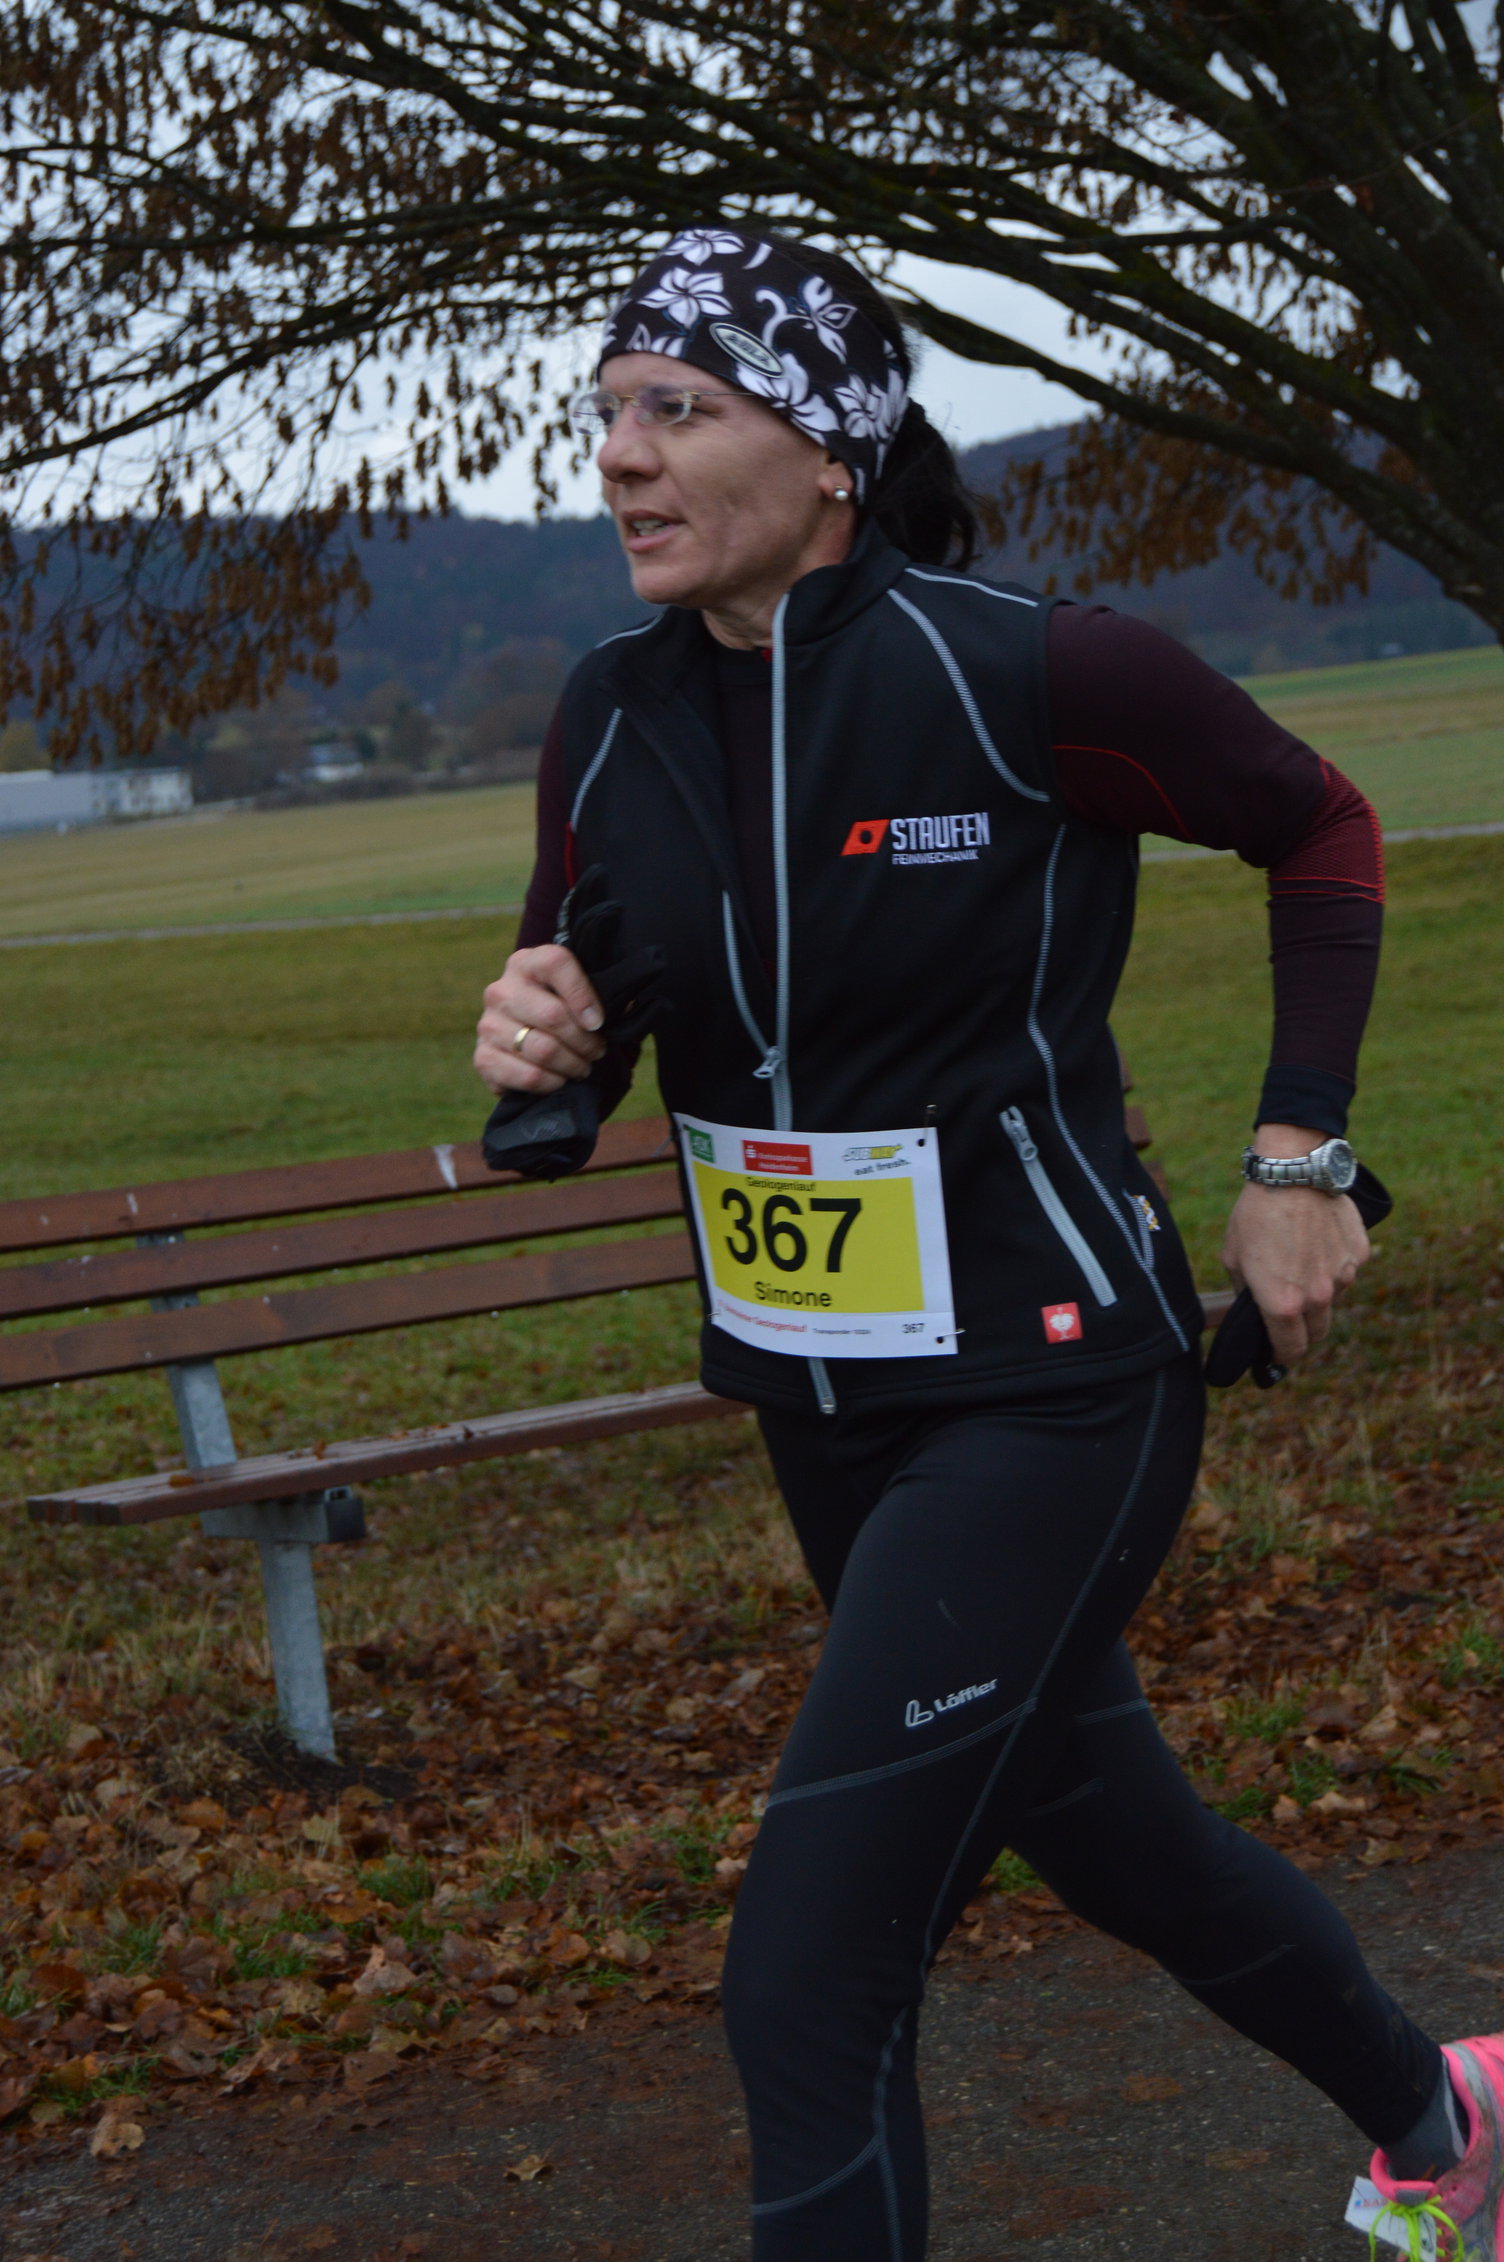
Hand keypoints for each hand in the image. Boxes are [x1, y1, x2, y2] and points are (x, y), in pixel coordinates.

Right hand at [474, 945, 605, 1097]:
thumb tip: (625, 1007)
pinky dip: (552, 1083)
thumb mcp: (580, 993)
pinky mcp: (483, 1058)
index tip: (600, 1022)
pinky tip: (560, 1079)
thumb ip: (602, 992)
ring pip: (543, 1050)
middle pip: (553, 1015)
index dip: (584, 994)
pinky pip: (527, 1076)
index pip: (556, 963)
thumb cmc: (563, 1013)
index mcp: (526, 963)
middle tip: (597, 1051)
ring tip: (582, 1067)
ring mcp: (488, 1024)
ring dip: (572, 1065)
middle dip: (585, 1041)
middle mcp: (501, 990)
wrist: (526, 1039)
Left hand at [1221, 1130, 1370, 1364]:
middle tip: (1288, 1317)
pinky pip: (1346, 1270)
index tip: (1275, 1352)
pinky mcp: (1359, 1253)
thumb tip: (1252, 1312)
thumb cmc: (1255, 1214)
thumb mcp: (1234, 1257)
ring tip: (1299, 1263)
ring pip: (1333, 1300)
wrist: (1292, 1172)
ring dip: (1319, 1294)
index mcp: (1283, 1304)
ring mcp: (1344, 1275)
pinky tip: (1316, 1241)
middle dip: (1302, 1332)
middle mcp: (1319, 1296)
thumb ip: (1246, 1293)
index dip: (1281, 1355)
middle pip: (1318, 1334)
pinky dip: (1333, 1264)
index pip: (1290, 1350)